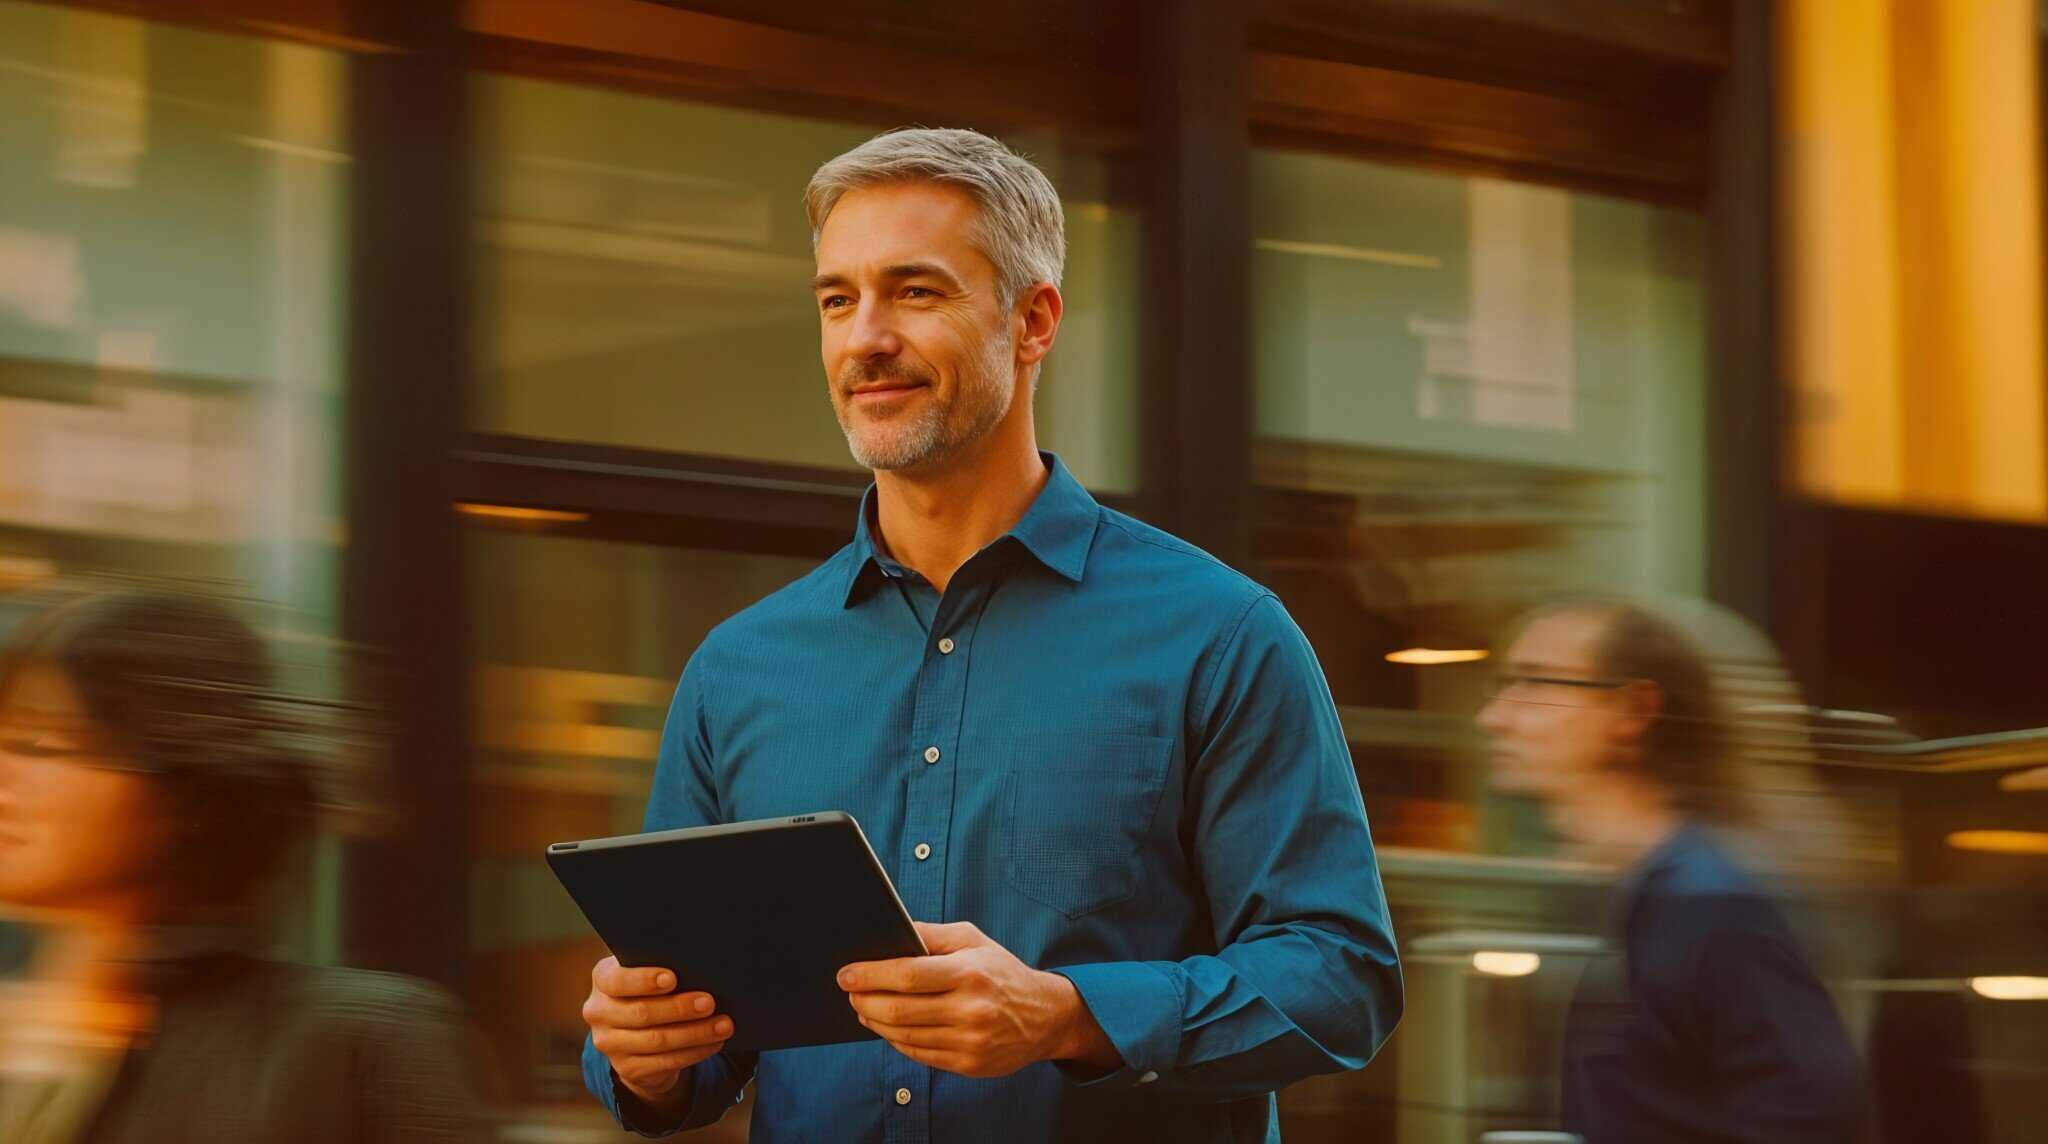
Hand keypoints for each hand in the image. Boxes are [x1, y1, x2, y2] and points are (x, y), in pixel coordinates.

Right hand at [583, 956, 733, 1108]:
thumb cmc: (652, 989)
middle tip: (710, 1002)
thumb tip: (701, 968)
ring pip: (657, 1040)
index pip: (617, 980)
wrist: (636, 1032)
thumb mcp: (649, 974)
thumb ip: (664, 968)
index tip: (672, 978)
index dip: (643, 980)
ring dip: (695, 1033)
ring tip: (723, 1025)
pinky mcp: (627, 1068)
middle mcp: (599, 1012)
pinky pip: (664, 1062)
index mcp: (602, 979)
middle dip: (679, 1008)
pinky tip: (714, 1043)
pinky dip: (694, 1052)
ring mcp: (610, 1044)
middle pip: (641, 1012)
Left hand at [839, 920, 1120, 1076]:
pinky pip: (919, 1054)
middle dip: (864, 1000)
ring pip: (904, 1036)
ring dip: (875, 1022)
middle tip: (849, 993)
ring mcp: (970, 1041)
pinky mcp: (969, 1064)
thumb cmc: (1001, 972)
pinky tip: (887, 1027)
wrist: (1045, 1016)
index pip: (908, 976)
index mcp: (970, 972)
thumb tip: (889, 932)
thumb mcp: (973, 940)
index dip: (870, 975)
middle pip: (900, 1009)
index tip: (846, 974)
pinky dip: (895, 1040)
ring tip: (863, 1008)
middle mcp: (971, 1009)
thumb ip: (930, 934)